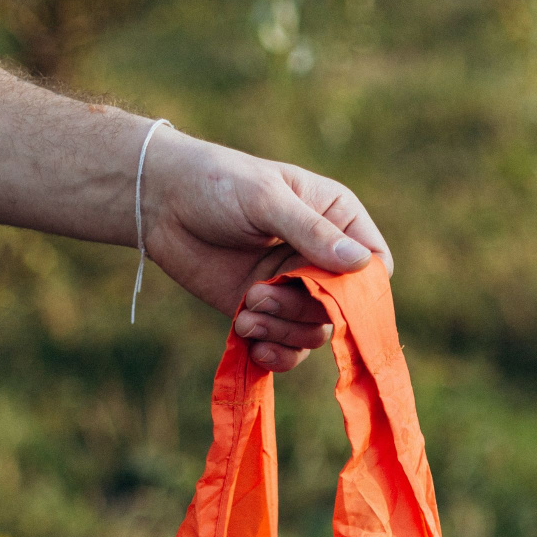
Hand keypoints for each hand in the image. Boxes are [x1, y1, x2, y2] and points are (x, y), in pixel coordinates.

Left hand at [139, 129, 391, 370]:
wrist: (161, 202)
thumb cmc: (218, 183)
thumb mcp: (267, 200)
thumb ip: (312, 232)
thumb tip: (361, 264)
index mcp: (336, 219)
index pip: (375, 266)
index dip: (362, 290)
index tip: (330, 295)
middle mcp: (321, 258)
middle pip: (343, 310)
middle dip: (304, 311)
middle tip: (260, 294)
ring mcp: (293, 288)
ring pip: (314, 334)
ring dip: (281, 331)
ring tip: (247, 309)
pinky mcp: (265, 312)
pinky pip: (287, 350)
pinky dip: (272, 353)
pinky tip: (248, 338)